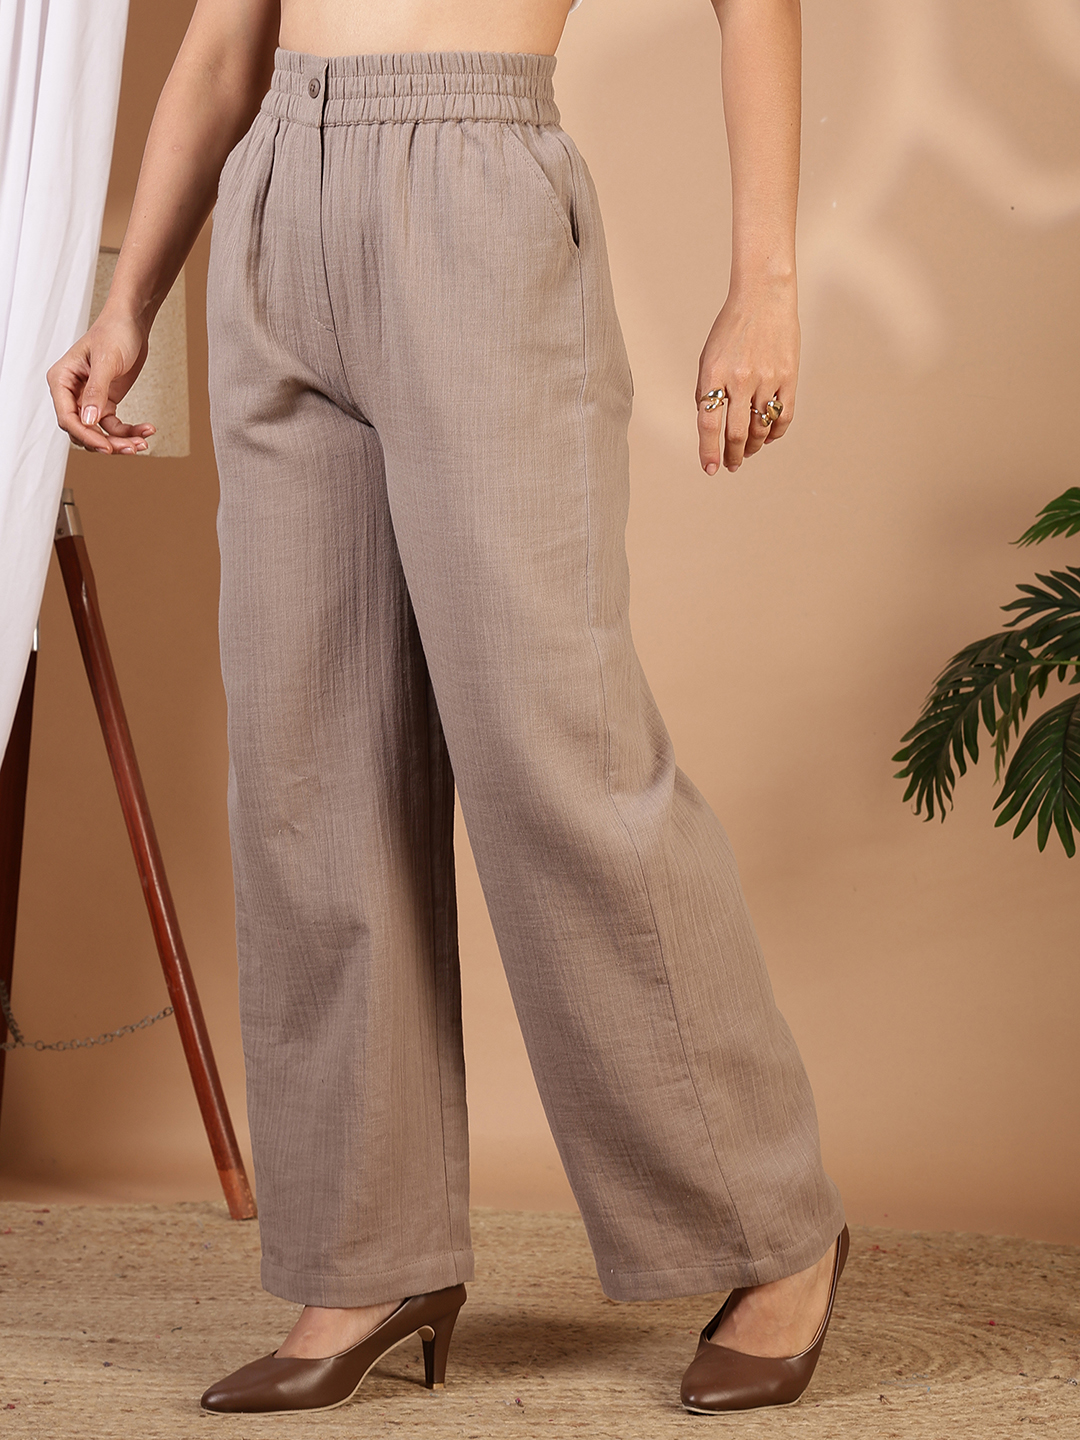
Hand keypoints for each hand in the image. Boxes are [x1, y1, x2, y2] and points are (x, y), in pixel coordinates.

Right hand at [47, 307, 156, 454]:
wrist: (132, 323)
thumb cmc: (114, 332)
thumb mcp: (106, 361)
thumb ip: (96, 392)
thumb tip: (88, 420)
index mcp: (61, 380)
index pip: (67, 417)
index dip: (85, 435)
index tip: (106, 447)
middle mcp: (71, 392)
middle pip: (83, 429)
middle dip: (106, 442)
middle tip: (130, 448)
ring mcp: (89, 399)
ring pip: (99, 432)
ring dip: (120, 441)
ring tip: (142, 443)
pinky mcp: (106, 402)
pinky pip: (114, 426)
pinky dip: (130, 431)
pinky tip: (147, 429)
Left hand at [695, 278, 798, 474]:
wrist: (764, 296)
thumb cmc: (731, 328)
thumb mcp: (709, 357)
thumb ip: (707, 390)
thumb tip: (710, 427)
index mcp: (714, 373)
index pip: (709, 423)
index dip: (708, 451)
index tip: (710, 469)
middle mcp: (741, 378)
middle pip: (737, 432)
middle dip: (732, 455)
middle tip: (730, 465)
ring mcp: (768, 378)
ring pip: (761, 428)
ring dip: (752, 446)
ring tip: (746, 451)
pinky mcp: (789, 376)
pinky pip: (784, 416)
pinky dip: (775, 432)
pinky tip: (768, 438)